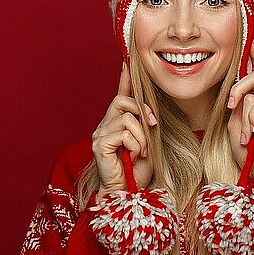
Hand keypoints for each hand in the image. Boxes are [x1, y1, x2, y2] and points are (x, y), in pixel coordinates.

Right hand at [91, 62, 156, 198]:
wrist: (128, 192)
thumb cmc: (138, 169)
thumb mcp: (149, 141)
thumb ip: (147, 124)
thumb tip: (152, 111)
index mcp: (118, 122)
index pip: (121, 94)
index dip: (125, 78)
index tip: (128, 62)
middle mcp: (105, 124)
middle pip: (124, 100)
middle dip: (143, 110)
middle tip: (153, 126)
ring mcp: (100, 134)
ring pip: (127, 118)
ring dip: (142, 135)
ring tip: (141, 151)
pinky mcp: (99, 144)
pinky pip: (124, 133)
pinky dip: (135, 144)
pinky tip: (133, 157)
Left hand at [227, 41, 253, 177]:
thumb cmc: (244, 148)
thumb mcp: (235, 119)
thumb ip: (238, 100)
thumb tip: (239, 83)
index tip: (250, 41)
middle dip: (238, 85)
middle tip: (230, 104)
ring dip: (242, 107)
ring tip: (243, 129)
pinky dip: (250, 118)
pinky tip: (251, 133)